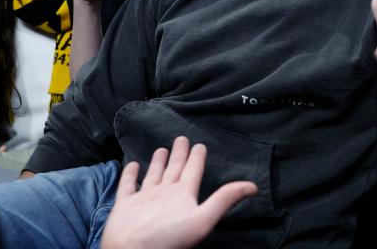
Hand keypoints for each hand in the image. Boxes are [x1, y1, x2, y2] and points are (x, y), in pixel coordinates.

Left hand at [101, 137, 256, 248]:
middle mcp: (163, 191)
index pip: (193, 170)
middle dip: (178, 153)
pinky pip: (127, 186)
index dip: (197, 157)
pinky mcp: (124, 206)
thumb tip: (251, 185)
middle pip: (173, 168)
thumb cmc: (169, 239)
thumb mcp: (203, 221)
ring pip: (152, 174)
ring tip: (161, 150)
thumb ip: (224, 200)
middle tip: (181, 138)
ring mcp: (142, 197)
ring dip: (158, 162)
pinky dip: (129, 175)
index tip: (199, 144)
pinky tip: (131, 165)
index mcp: (183, 193)